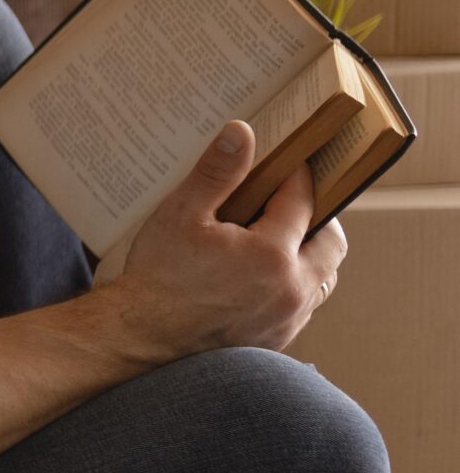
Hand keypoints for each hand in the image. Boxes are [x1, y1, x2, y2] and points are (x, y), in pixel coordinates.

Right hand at [109, 121, 348, 360]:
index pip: (303, 202)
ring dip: (310, 254)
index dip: (296, 177)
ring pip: (322, 278)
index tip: (288, 164)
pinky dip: (293, 284)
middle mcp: (292, 288)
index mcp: (272, 253)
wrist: (140, 339)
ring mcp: (288, 318)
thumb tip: (241, 133)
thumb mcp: (180, 215)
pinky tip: (261, 276)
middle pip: (331, 243)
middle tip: (292, 202)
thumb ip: (216, 174)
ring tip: (279, 239)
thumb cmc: (157, 277)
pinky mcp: (278, 339)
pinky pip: (303, 305)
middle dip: (318, 217)